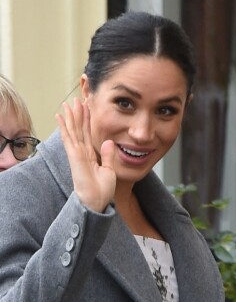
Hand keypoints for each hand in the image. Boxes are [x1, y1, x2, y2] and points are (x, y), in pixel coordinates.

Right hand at [56, 97, 115, 211]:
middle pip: (79, 129)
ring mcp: (76, 153)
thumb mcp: (109, 170)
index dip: (87, 120)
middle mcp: (81, 152)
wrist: (96, 202)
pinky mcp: (74, 156)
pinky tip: (60, 116)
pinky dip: (64, 126)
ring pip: (72, 130)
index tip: (87, 108)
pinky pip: (69, 138)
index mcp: (89, 155)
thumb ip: (108, 155)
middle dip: (78, 114)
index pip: (88, 133)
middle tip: (76, 99)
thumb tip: (110, 142)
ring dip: (71, 116)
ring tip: (68, 102)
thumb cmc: (101, 190)